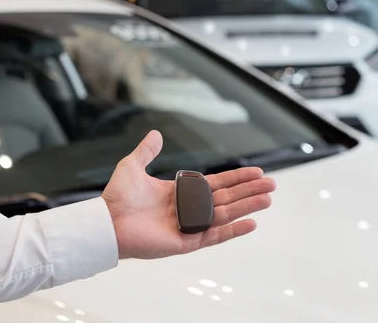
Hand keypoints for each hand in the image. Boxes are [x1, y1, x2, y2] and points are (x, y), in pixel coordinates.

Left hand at [102, 130, 275, 258]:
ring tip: (268, 199)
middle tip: (271, 185)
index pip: (216, 184)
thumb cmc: (117, 197)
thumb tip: (156, 134)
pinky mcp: (185, 242)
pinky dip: (233, 230)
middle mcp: (187, 210)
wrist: (106, 221)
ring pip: (225, 215)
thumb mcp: (133, 165)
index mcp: (179, 193)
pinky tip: (251, 223)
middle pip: (227, 199)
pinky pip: (214, 236)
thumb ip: (147, 151)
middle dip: (249, 191)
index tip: (256, 172)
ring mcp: (188, 227)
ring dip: (247, 207)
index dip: (236, 178)